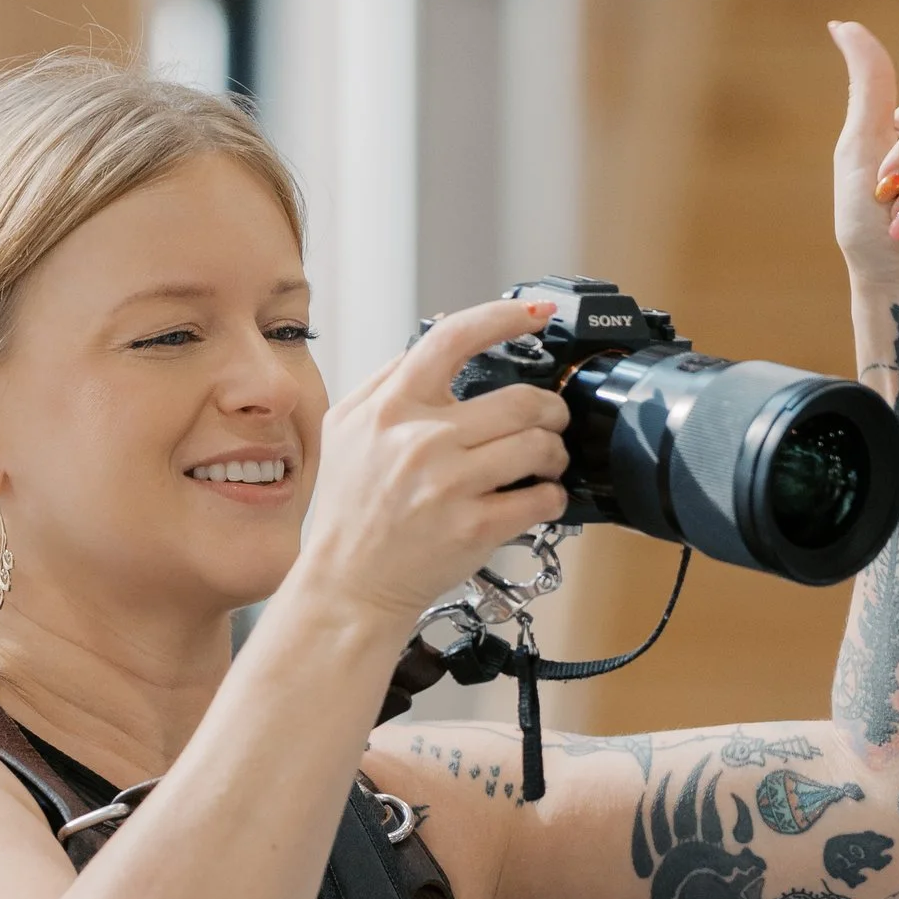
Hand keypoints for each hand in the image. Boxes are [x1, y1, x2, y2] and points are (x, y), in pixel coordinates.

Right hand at [293, 297, 568, 636]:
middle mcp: (421, 441)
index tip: (536, 313)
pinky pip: (541, 499)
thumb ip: (385, 380)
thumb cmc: (350, 511)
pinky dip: (552, 497)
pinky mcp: (474, 528)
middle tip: (550, 419)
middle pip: (521, 399)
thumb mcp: (344, 430)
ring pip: (540, 446)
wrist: (348, 586)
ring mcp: (449, 486)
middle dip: (550, 408)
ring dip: (554, 453)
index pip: (454, 338)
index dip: (505, 317)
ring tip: (544, 463)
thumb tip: (435, 340)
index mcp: (391, 409)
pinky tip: (538, 499)